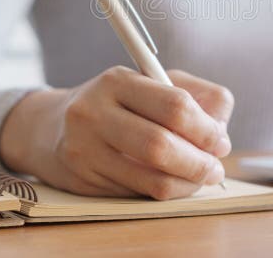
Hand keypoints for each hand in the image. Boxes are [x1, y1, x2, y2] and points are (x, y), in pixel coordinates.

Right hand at [0, 66, 233, 199]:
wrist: (51, 127)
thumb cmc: (118, 103)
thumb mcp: (151, 83)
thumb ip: (194, 95)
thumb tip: (221, 131)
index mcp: (118, 80)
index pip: (175, 105)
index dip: (207, 129)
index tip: (221, 141)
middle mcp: (95, 112)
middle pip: (161, 145)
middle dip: (199, 162)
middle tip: (216, 168)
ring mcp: (85, 148)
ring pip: (151, 177)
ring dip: (188, 183)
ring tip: (201, 178)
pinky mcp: (83, 179)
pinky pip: (137, 193)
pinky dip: (165, 192)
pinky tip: (174, 183)